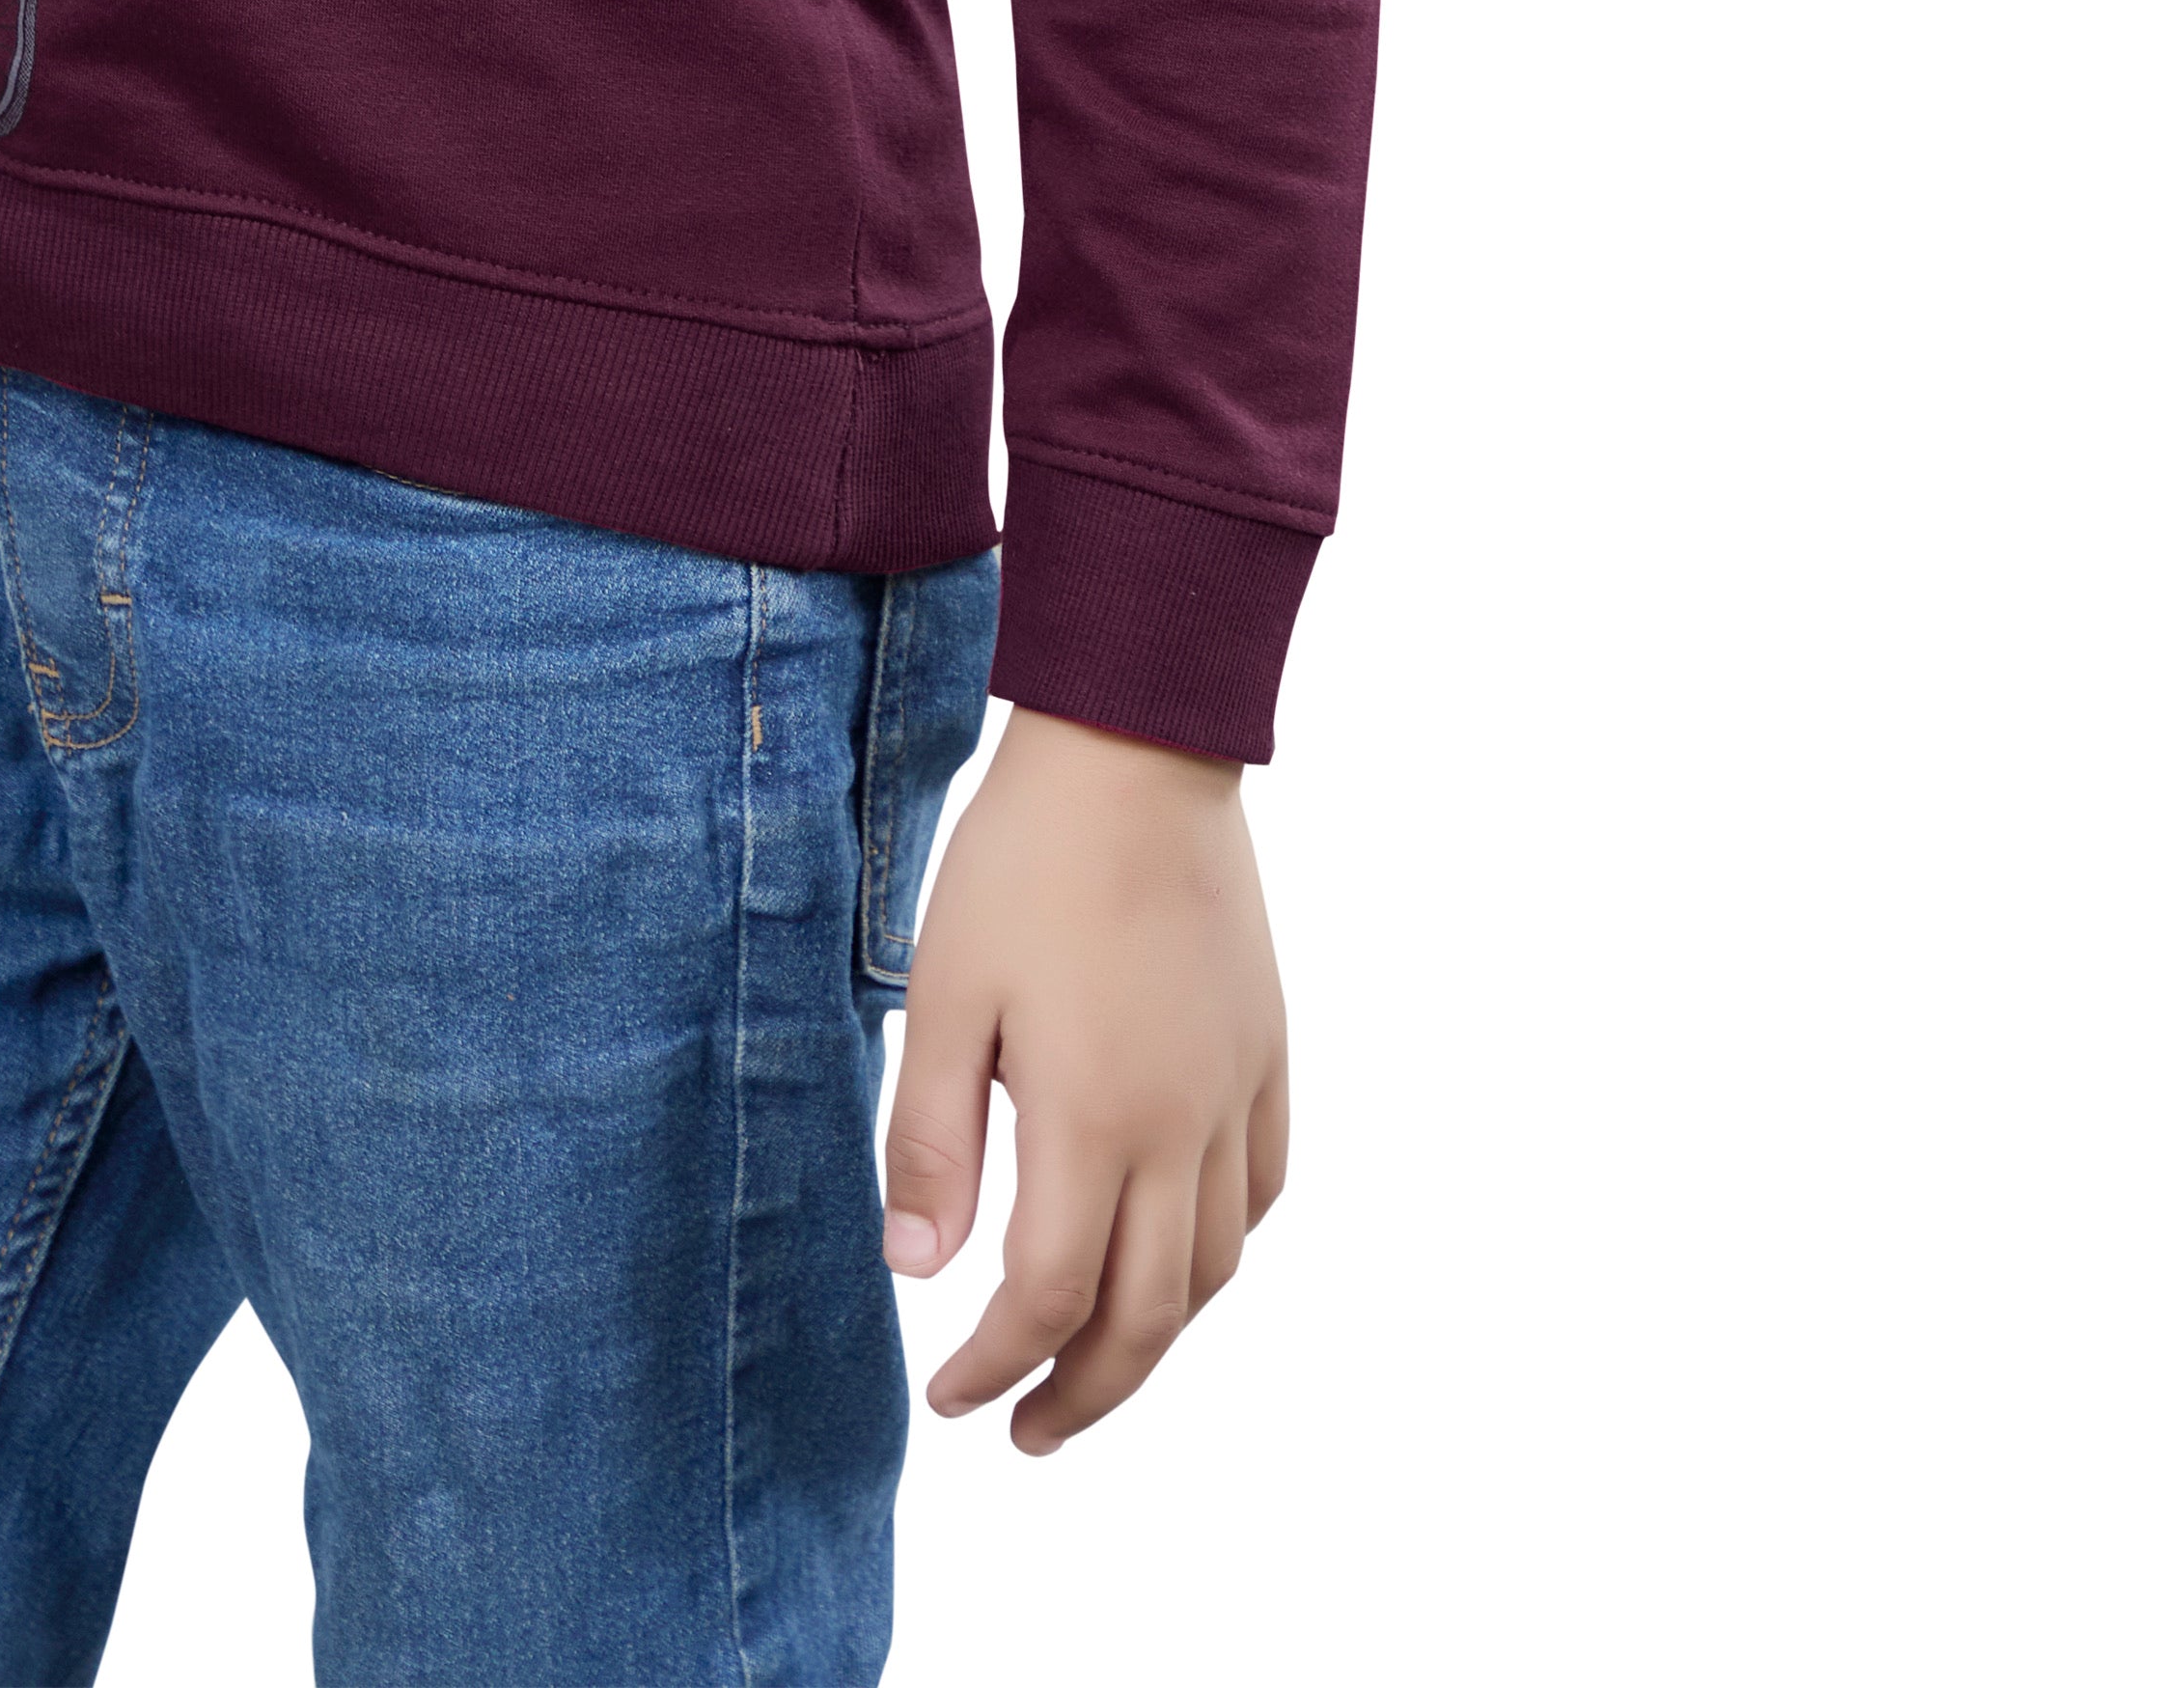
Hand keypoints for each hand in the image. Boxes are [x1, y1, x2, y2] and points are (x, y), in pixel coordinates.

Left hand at [881, 706, 1289, 1455]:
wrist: (1137, 750)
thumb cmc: (1024, 864)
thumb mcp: (944, 995)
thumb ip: (929, 1142)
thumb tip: (917, 1272)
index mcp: (1093, 1121)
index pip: (1050, 1301)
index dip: (996, 1368)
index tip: (949, 1395)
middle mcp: (1182, 1129)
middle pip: (1146, 1319)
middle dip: (1082, 1396)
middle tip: (1024, 1432)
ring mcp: (1236, 1092)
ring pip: (1214, 1272)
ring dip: (1154, 1341)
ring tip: (1093, 1365)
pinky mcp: (1266, 1052)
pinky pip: (1262, 1192)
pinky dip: (1219, 1254)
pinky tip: (1177, 1256)